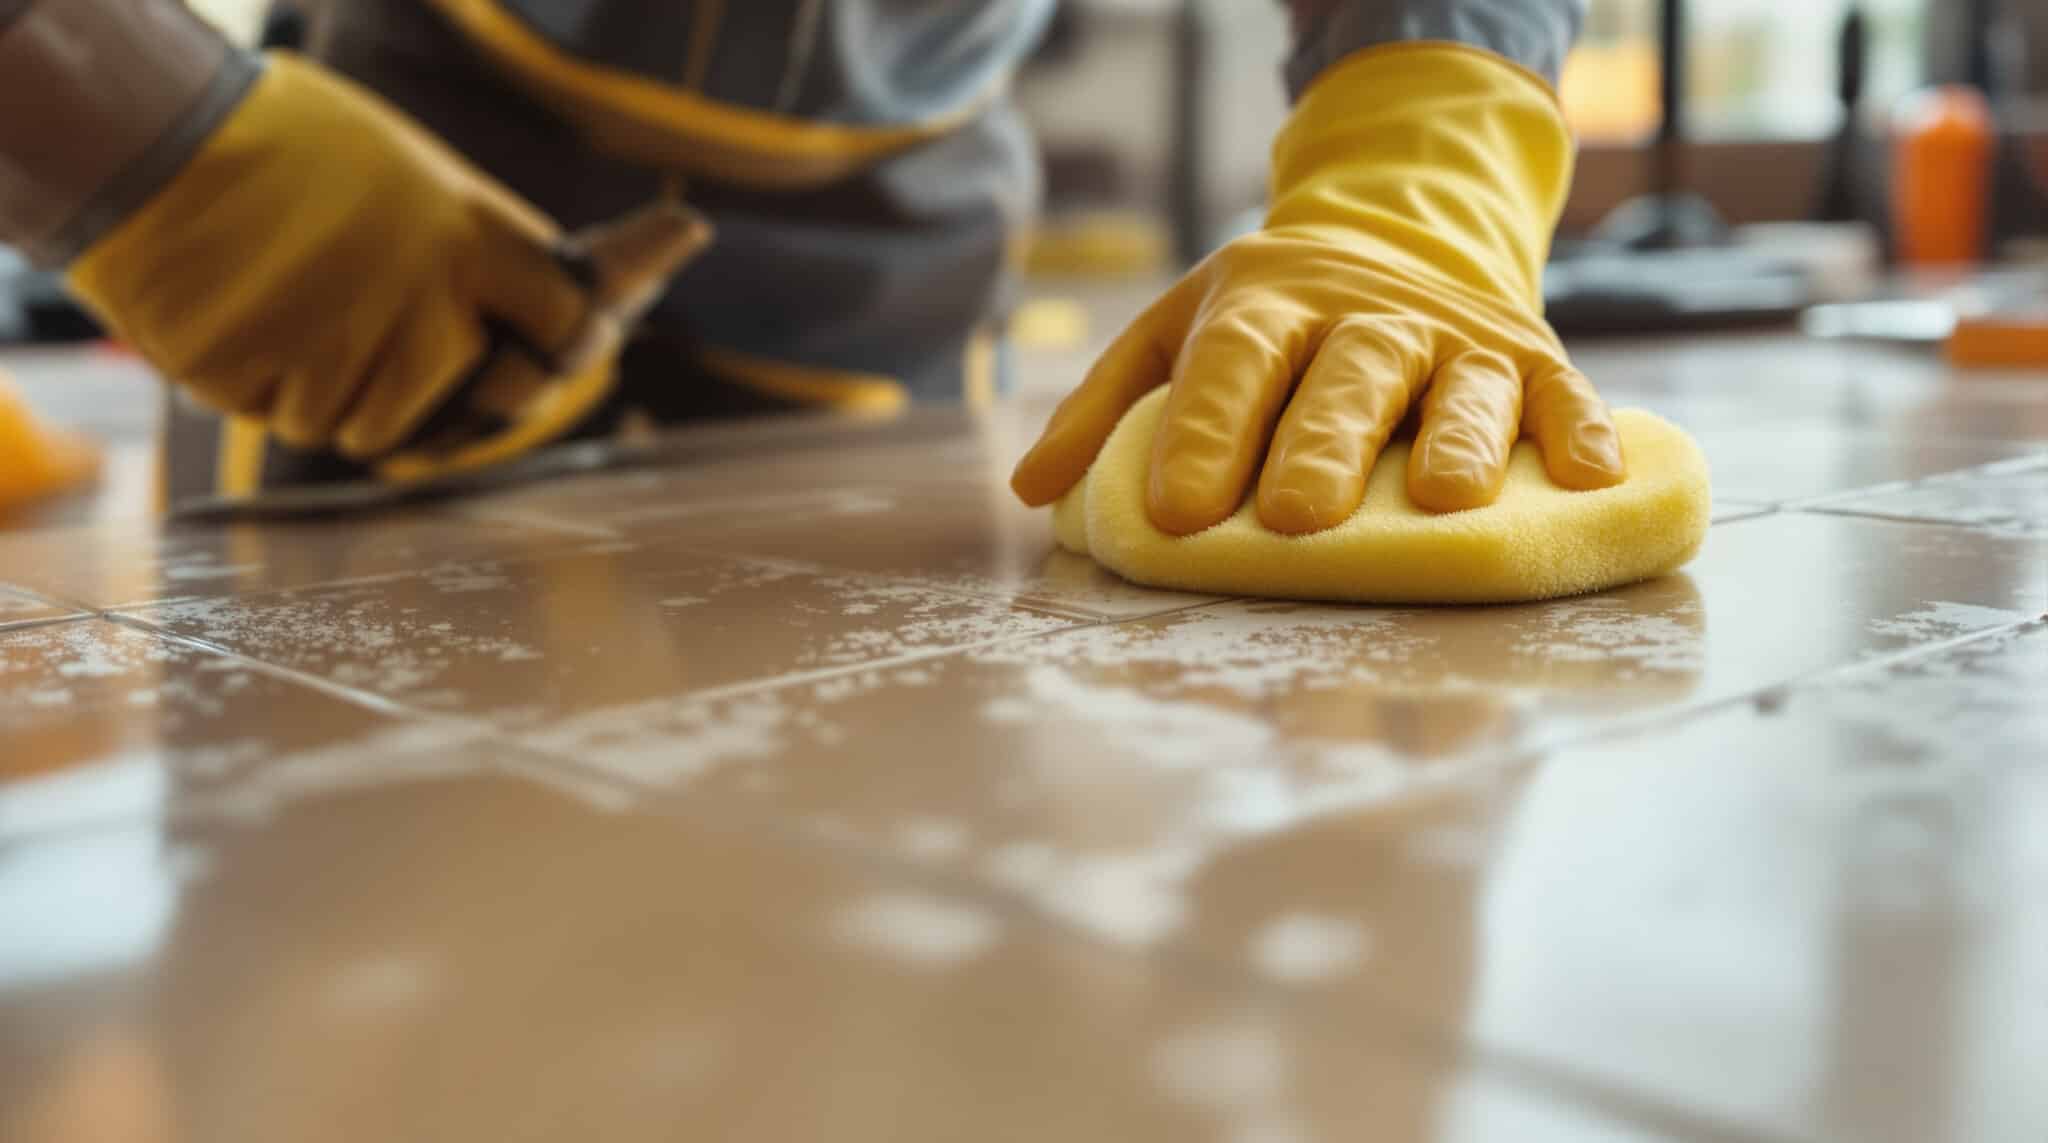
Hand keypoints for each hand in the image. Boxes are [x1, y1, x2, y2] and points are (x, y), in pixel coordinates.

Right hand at [68, 55, 595, 459]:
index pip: (569, 322)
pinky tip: (243, 317)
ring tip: (293, 306)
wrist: (146, 135)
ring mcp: (340, 346)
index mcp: (472, 233)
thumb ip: (473, 251)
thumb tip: (533, 323)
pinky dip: (265, 383)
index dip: (564, 343)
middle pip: (475, 404)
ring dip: (337, 388)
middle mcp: (425, 300)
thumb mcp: (408, 171)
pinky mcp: (261, 382)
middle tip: (383, 336)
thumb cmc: (284, 145)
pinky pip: (284, 415)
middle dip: (438, 385)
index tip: (545, 349)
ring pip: (368, 426)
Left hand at [1012, 44, 1624, 534]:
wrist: (1392, 237)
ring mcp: (1457, 335)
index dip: (1205, 433)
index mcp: (1266, 305)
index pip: (1233, 363)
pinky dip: (1583, 430)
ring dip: (1460, 439)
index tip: (1175, 511)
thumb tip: (1033, 490)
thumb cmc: (1267, 323)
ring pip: (1464, 382)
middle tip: (1292, 517)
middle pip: (1347, 374)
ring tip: (1444, 500)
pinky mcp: (1533, 355)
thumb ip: (1103, 409)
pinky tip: (1593, 477)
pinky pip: (1566, 392)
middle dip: (1320, 446)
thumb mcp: (1174, 335)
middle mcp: (1367, 314)